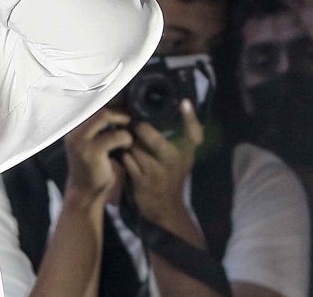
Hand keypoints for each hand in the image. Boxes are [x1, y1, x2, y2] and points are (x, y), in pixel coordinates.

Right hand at [63, 108, 133, 205]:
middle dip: (119, 111)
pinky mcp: (91, 151)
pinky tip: (126, 146)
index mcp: (74, 129)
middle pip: (98, 108)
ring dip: (122, 122)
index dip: (111, 103)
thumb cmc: (94, 169)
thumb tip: (120, 108)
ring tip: (129, 132)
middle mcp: (74, 132)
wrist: (85, 194)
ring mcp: (80, 141)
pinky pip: (115, 136)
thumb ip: (100, 129)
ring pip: (105, 117)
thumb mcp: (93, 145)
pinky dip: (125, 138)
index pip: (93, 107)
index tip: (125, 105)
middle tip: (132, 117)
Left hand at [121, 100, 202, 227]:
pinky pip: (126, 160)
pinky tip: (119, 150)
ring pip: (133, 146)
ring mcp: (157, 172)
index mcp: (186, 152)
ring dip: (125, 140)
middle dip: (136, 126)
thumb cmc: (172, 175)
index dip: (189, 117)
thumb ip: (185, 131)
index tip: (183, 103)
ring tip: (122, 135)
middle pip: (150, 134)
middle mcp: (174, 161)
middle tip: (130, 122)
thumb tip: (185, 102)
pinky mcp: (141, 181)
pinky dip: (121, 153)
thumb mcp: (184, 155)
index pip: (193, 132)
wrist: (166, 209)